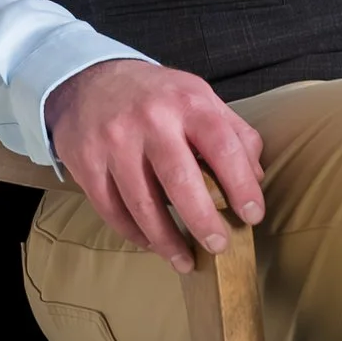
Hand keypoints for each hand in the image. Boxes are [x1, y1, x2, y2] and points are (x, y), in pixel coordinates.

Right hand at [42, 57, 265, 273]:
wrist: (87, 80)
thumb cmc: (155, 95)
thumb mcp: (198, 97)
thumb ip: (233, 131)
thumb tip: (255, 178)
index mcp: (187, 102)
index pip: (222, 145)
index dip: (241, 184)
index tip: (253, 215)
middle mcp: (150, 120)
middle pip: (180, 179)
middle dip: (203, 220)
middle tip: (219, 246)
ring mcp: (114, 142)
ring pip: (142, 203)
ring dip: (166, 240)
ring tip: (185, 260)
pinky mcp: (86, 162)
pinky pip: (112, 209)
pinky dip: (133, 233)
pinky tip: (151, 243)